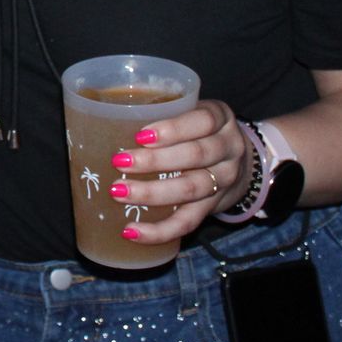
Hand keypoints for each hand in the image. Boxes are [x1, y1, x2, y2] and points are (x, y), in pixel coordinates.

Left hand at [106, 100, 251, 245]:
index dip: (173, 129)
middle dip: (155, 161)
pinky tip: (133, 231)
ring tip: (119, 192)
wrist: (241, 161)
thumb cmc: (199, 130)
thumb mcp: (191, 111)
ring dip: (152, 193)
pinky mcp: (214, 207)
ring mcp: (224, 180)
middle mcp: (228, 149)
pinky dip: (159, 230)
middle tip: (119, 163)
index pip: (203, 121)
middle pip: (196, 156)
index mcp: (220, 118)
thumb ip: (160, 112)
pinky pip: (188, 222)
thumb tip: (100, 120)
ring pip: (191, 189)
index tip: (141, 135)